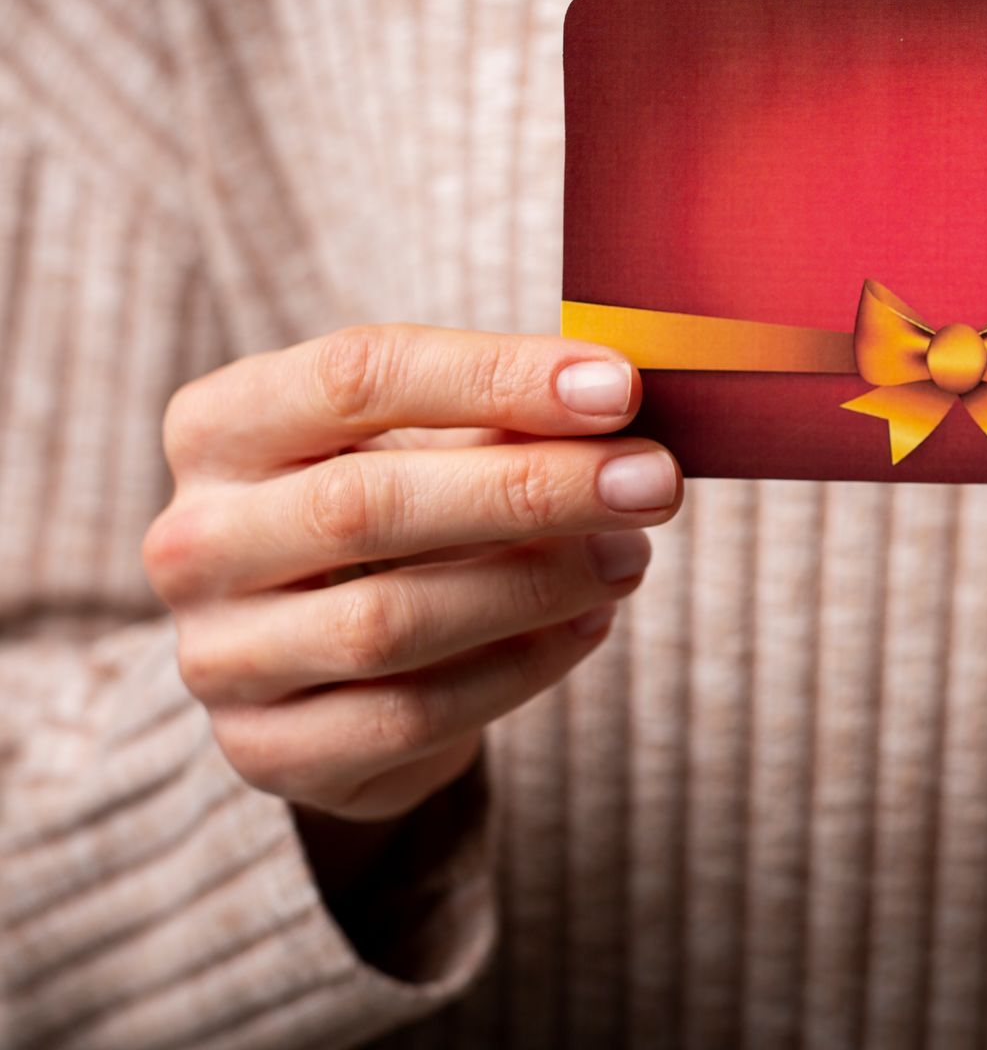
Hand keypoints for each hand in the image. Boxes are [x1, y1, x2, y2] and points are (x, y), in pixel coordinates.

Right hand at [143, 324, 679, 822]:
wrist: (325, 661)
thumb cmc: (397, 513)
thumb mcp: (427, 444)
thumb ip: (500, 419)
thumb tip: (622, 395)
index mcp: (219, 425)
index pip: (354, 376)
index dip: (495, 376)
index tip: (618, 386)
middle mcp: (193, 540)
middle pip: (366, 505)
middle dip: (533, 488)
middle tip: (653, 481)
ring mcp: (219, 656)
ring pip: (389, 622)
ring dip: (535, 584)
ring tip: (632, 555)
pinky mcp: (267, 751)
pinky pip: (411, 715)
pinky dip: (518, 668)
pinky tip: (589, 624)